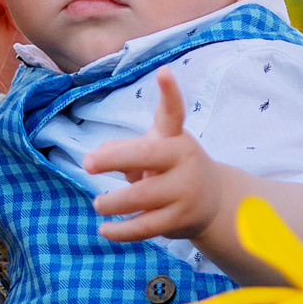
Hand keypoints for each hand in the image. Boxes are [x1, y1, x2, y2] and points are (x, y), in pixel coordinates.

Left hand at [84, 72, 229, 245]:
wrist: (214, 201)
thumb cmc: (172, 169)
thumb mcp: (154, 152)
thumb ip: (125, 150)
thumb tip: (100, 155)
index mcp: (175, 138)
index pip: (173, 112)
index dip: (169, 92)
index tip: (163, 72)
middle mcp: (183, 160)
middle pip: (147, 155)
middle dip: (114, 158)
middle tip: (88, 163)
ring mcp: (184, 191)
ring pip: (141, 196)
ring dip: (113, 202)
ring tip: (99, 204)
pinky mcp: (179, 219)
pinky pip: (144, 227)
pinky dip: (120, 230)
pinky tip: (105, 230)